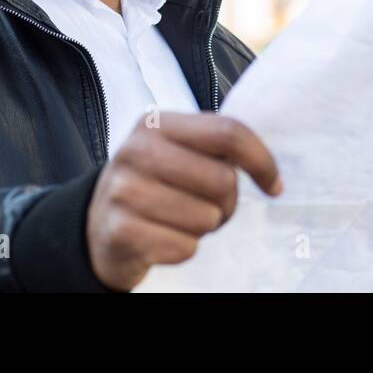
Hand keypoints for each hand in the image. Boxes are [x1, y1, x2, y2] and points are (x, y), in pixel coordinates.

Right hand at [85, 112, 282, 290]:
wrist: (97, 224)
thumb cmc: (153, 185)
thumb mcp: (176, 152)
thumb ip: (216, 147)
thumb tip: (270, 172)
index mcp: (157, 123)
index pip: (228, 132)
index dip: (262, 161)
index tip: (274, 185)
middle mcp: (137, 150)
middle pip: (222, 180)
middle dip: (227, 203)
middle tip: (208, 206)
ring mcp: (124, 191)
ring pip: (206, 217)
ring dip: (203, 228)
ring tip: (180, 220)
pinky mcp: (121, 231)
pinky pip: (185, 247)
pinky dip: (183, 249)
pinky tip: (163, 238)